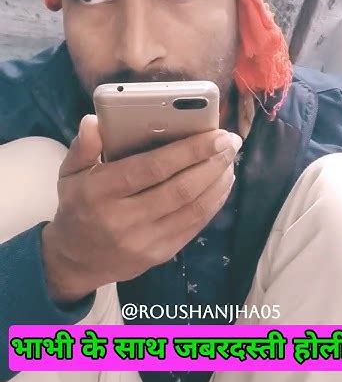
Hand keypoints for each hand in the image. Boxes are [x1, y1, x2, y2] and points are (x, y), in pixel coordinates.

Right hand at [41, 115, 241, 301]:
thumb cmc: (78, 206)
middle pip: (180, 189)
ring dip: (218, 182)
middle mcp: (123, 219)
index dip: (188, 151)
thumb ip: (83, 146)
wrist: (75, 260)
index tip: (215, 134)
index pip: (151, 168)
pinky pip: (194, 226)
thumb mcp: (69, 173)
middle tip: (231, 142)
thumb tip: (94, 121)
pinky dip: (214, 203)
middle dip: (212, 163)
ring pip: (193, 209)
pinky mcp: (160, 254)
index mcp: (100, 192)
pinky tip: (222, 184)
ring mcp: (144, 241)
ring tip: (231, 160)